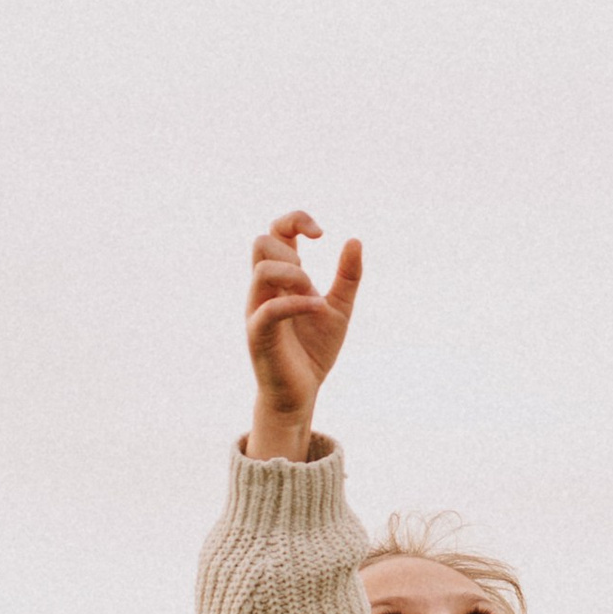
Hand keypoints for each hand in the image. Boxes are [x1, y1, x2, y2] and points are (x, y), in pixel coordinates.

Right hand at [245, 212, 361, 461]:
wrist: (302, 393)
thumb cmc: (314, 350)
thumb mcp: (339, 308)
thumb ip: (347, 276)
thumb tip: (354, 240)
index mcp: (282, 278)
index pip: (276, 232)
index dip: (295, 220)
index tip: (321, 234)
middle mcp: (265, 289)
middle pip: (261, 242)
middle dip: (291, 246)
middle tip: (311, 275)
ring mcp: (258, 310)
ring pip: (261, 270)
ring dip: (293, 273)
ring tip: (313, 292)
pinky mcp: (258, 335)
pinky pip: (268, 309)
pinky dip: (296, 303)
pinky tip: (317, 308)